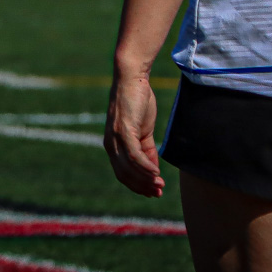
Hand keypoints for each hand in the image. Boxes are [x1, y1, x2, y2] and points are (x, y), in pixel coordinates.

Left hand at [104, 67, 164, 197]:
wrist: (132, 79)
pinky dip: (145, 166)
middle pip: (125, 175)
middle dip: (143, 186)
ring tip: (160, 185)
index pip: (123, 174)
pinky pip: (134, 155)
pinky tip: (156, 173)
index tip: (153, 192)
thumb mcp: (143, 130)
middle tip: (159, 192)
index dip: (138, 185)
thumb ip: (147, 149)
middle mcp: (111, 144)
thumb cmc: (138, 102)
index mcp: (114, 145)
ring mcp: (116, 138)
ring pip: (130, 168)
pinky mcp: (124, 131)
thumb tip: (153, 169)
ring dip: (146, 179)